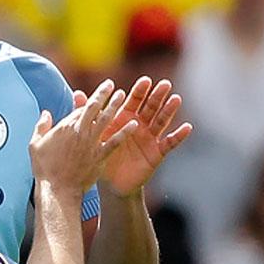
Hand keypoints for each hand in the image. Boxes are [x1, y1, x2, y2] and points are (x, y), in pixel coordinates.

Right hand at [29, 80, 137, 199]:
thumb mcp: (35, 144)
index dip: (91, 98)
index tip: (98, 91)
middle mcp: (80, 131)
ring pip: (106, 120)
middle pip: (95, 108)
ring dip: (115, 106)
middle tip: (112, 86)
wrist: (57, 189)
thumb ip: (41, 126)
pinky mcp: (100, 156)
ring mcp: (92, 143)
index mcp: (66, 126)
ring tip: (123, 96)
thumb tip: (46, 113)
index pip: (82, 107)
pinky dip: (124, 132)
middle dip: (104, 95)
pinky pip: (115, 141)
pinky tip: (133, 124)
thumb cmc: (44, 168)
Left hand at [74, 77, 192, 196]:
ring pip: (161, 121)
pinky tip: (187, 127)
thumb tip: (76, 93)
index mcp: (124, 119)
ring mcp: (149, 138)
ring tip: (176, 99)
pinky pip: (169, 143)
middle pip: (150, 108)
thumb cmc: (101, 155)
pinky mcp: (157, 153)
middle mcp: (139, 125)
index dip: (139, 91)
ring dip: (169, 110)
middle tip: (165, 84)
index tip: (145, 81)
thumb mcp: (94, 134)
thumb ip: (88, 114)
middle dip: (157, 96)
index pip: (133, 101)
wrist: (111, 183)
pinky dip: (179, 135)